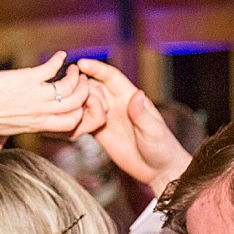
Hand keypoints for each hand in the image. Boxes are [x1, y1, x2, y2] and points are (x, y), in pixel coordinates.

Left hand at [0, 53, 91, 138]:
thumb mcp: (5, 133)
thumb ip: (17, 130)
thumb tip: (6, 141)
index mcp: (38, 125)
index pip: (72, 122)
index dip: (80, 111)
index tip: (78, 101)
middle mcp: (41, 111)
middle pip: (77, 104)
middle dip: (84, 91)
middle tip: (82, 81)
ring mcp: (35, 95)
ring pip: (69, 87)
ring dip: (75, 76)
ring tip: (73, 69)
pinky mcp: (26, 79)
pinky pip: (50, 69)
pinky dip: (58, 60)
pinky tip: (61, 55)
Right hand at [74, 59, 192, 196]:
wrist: (158, 170)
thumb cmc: (162, 148)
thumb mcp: (154, 131)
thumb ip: (142, 114)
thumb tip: (137, 94)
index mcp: (130, 97)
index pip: (111, 77)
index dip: (97, 68)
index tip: (81, 63)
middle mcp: (117, 104)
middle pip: (94, 87)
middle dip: (82, 87)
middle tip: (72, 95)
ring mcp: (107, 117)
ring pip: (86, 102)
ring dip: (77, 104)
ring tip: (72, 113)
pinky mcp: (100, 132)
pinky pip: (83, 121)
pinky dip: (75, 120)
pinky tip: (71, 125)